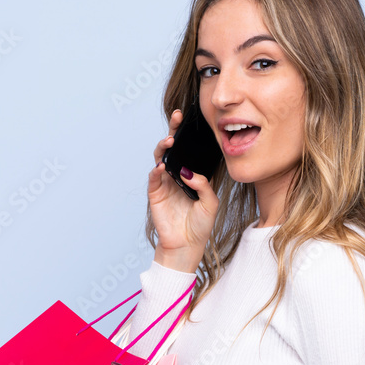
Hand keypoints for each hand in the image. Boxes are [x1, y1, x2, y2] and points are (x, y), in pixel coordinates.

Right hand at [149, 109, 218, 271]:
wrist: (187, 246)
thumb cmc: (200, 226)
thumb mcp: (211, 203)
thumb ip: (204, 185)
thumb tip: (189, 172)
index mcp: (191, 175)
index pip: (189, 151)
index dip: (189, 136)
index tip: (192, 119)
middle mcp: (177, 175)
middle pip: (173, 148)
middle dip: (174, 130)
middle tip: (177, 117)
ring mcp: (165, 183)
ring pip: (160, 158)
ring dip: (164, 148)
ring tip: (170, 141)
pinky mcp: (155, 193)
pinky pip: (153, 178)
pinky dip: (156, 170)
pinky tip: (161, 166)